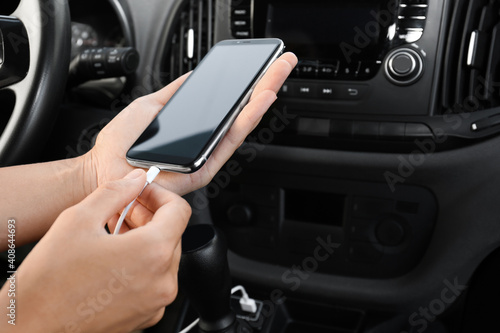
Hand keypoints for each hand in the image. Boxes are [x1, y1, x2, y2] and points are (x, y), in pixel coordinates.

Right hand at [0, 169, 190, 331]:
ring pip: (163, 257)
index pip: (179, 210)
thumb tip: (135, 180)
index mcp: (152, 253)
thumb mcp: (78, 220)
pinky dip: (141, 263)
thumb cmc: (49, 284)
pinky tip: (115, 256)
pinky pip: (154, 280)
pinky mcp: (146, 316)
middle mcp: (162, 281)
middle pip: (172, 233)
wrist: (32, 327)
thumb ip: (114, 192)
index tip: (143, 191)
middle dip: (149, 215)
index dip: (160, 194)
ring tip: (113, 230)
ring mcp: (156, 302)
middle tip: (123, 208)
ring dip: (145, 238)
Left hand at [84, 52, 297, 195]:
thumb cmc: (123, 143)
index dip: (245, 85)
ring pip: (241, 124)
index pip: (227, 104)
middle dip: (263, 84)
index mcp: (195, 127)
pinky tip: (261, 99)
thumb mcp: (152, 105)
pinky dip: (248, 119)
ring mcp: (207, 155)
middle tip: (281, 63)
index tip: (259, 64)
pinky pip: (229, 141)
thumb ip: (177, 92)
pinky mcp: (205, 168)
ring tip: (278, 73)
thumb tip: (195, 76)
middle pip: (241, 111)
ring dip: (263, 97)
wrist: (106, 169)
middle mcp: (205, 142)